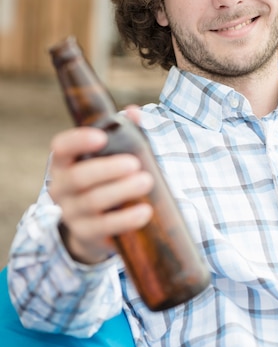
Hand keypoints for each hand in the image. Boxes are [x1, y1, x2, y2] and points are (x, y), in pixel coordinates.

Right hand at [49, 114, 153, 264]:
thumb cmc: (106, 179)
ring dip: (121, 190)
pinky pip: (104, 227)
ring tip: (146, 181)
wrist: (97, 226)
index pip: (61, 147)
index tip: (102, 137)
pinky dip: (126, 219)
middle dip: (108, 169)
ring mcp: (71, 212)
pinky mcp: (86, 234)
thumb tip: (135, 112)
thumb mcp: (113, 156)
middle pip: (79, 177)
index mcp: (64, 162)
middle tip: (135, 164)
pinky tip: (145, 211)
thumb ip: (124, 132)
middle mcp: (61, 187)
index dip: (78, 141)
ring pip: (93, 201)